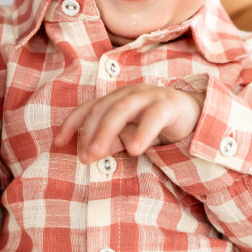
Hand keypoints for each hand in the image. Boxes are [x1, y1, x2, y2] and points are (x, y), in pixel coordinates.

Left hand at [54, 83, 200, 162]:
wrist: (194, 116)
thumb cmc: (156, 126)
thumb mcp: (129, 136)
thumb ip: (110, 143)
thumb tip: (86, 155)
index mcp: (116, 99)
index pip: (88, 109)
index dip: (71, 124)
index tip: (57, 144)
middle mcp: (128, 94)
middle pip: (102, 109)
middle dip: (90, 133)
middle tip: (83, 158)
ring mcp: (148, 96)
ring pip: (122, 109)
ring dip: (107, 131)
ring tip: (98, 154)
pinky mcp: (169, 104)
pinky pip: (153, 117)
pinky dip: (142, 132)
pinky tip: (134, 150)